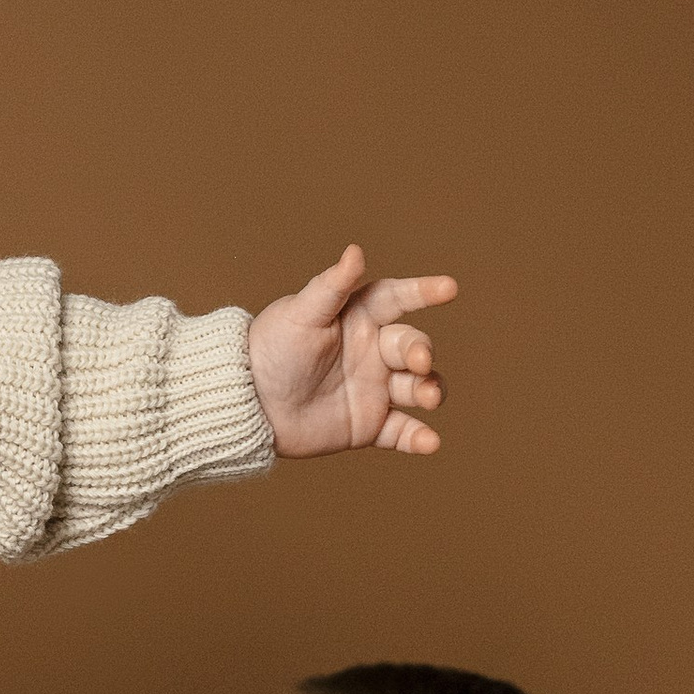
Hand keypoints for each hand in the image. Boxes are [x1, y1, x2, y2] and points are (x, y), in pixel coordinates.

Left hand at [247, 245, 457, 458]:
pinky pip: (402, 432)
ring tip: (426, 397)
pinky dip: (419, 438)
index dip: (422, 291)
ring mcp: (373, 389)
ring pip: (417, 387)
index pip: (396, 299)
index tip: (449, 287)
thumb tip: (355, 251)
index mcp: (356, 318)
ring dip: (430, 390)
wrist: (244, 404)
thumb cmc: (267, 350)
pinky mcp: (368, 426)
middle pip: (412, 346)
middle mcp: (371, 351)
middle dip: (421, 351)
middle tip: (416, 362)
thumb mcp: (299, 315)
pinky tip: (429, 442)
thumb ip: (330, 286)